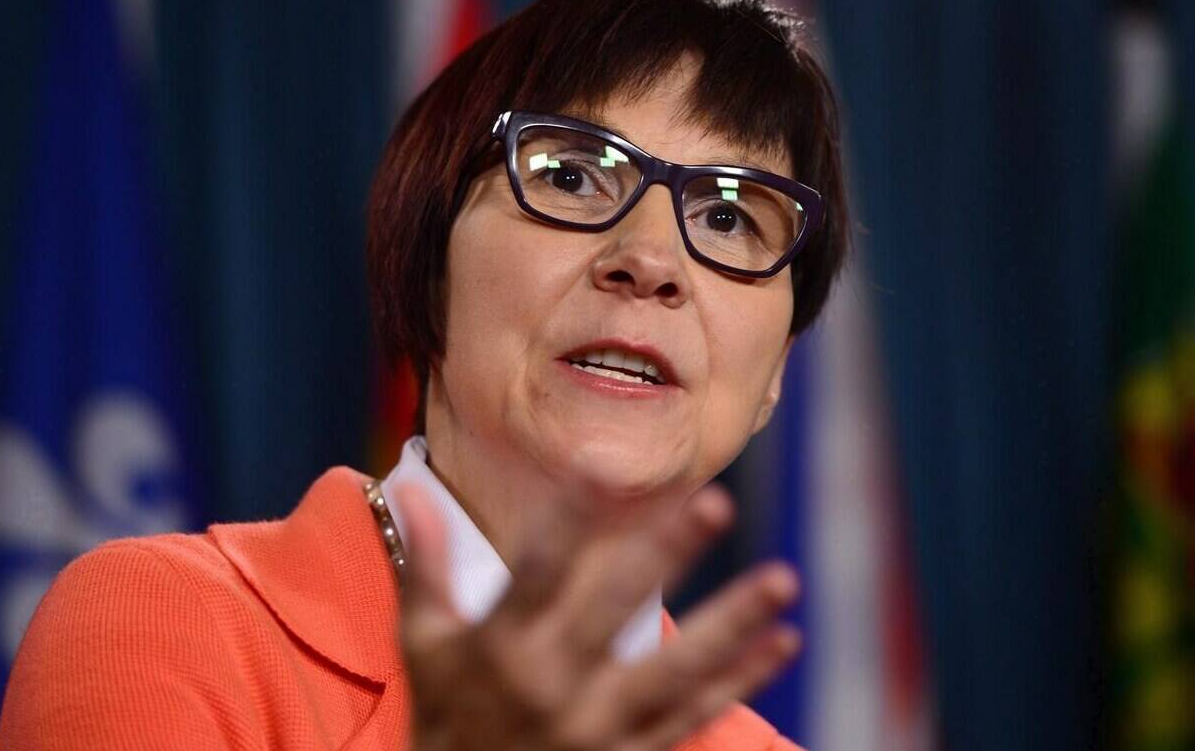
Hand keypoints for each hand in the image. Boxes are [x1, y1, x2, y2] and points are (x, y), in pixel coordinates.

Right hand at [397, 481, 801, 750]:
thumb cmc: (442, 721)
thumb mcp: (423, 647)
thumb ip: (428, 568)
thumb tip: (411, 490)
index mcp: (499, 648)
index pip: (536, 569)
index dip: (570, 517)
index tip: (602, 469)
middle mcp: (549, 686)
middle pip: (616, 608)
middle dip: (668, 553)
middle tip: (716, 501)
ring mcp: (595, 728)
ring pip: (676, 670)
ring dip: (733, 623)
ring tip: (783, 580)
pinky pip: (692, 717)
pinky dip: (740, 682)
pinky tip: (781, 644)